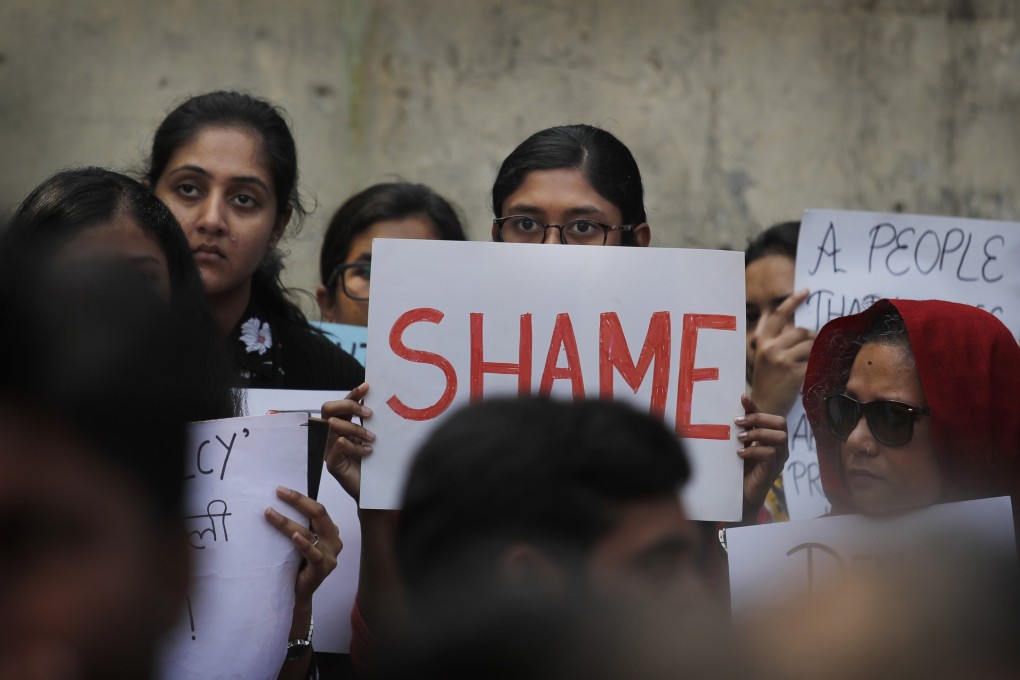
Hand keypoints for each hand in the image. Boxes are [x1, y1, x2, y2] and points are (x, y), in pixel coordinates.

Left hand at [265, 486, 341, 602]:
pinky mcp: (322, 569)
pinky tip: (295, 537)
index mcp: (330, 531)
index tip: (281, 489)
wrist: (297, 593)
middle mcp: (333, 540)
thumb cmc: (297, 565)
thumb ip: (299, 526)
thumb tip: (277, 503)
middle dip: (298, 501)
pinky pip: (314, 554)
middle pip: (318, 514)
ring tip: (270, 513)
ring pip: (309, 533)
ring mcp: (330, 555)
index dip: (300, 498)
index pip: (318, 509)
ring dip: (287, 522)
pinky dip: (304, 544)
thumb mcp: (299, 541)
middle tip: (279, 492)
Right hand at [323, 383, 374, 502]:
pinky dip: (356, 446)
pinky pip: (339, 445)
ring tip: (373, 438)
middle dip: (349, 405)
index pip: (340, 404)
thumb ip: (369, 421)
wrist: (373, 491)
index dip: (351, 394)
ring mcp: (329, 449)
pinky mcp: (332, 463)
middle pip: (328, 408)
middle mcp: (332, 436)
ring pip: (334, 425)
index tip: (367, 386)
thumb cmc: (372, 464)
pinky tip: (368, 453)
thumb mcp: (372, 437)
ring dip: (356, 429)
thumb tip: (377, 398)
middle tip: (369, 414)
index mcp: (341, 426)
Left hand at [735, 394, 788, 522]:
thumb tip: (737, 406)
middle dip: (759, 418)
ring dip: (757, 433)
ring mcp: (779, 459)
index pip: (770, 417)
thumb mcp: (740, 445)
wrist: (740, 496)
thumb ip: (742, 429)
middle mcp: (780, 447)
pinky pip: (770, 453)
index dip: (758, 407)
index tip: (743, 398)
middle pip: (781, 423)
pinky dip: (754, 450)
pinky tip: (740, 453)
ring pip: (779, 437)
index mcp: (772, 438)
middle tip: (738, 422)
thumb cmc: (740, 469)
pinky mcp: (773, 469)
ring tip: (739, 438)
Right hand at [749, 290, 815, 416]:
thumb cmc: (768, 383)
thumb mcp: (766, 359)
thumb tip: (804, 331)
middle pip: (802, 332)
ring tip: (814, 361)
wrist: (764, 407)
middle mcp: (771, 348)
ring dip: (816, 352)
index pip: (779, 316)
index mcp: (763, 343)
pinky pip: (814, 361)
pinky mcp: (795, 372)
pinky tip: (817, 369)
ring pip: (810, 345)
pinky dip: (819, 364)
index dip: (792, 301)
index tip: (805, 291)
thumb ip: (780, 344)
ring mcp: (782, 360)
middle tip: (815, 347)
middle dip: (812, 338)